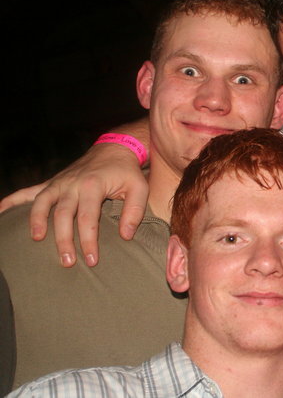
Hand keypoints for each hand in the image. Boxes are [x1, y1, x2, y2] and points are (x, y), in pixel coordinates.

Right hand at [0, 143, 148, 267]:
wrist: (114, 148)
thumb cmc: (127, 172)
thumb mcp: (139, 188)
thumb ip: (135, 211)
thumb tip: (125, 236)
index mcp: (93, 185)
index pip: (88, 218)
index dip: (88, 240)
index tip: (91, 260)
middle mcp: (72, 184)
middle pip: (62, 215)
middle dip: (63, 240)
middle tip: (67, 262)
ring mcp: (59, 183)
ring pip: (42, 203)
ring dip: (37, 222)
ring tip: (37, 240)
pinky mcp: (52, 183)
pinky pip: (27, 191)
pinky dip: (12, 201)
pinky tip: (0, 212)